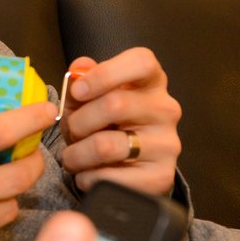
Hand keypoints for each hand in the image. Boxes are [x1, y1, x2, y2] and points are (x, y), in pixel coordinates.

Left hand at [59, 48, 180, 195]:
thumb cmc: (103, 124)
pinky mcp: (161, 176)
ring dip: (77, 154)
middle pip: (115, 104)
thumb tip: (80, 67)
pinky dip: (87, 178)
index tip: (79, 91)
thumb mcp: (88, 99)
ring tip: (74, 157)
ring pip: (106, 145)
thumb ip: (81, 81)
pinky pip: (109, 177)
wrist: (124, 167)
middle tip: (72, 132)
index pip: (142, 62)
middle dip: (78, 122)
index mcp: (150, 82)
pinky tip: (89, 174)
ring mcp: (167, 144)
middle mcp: (165, 109)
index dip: (105, 74)